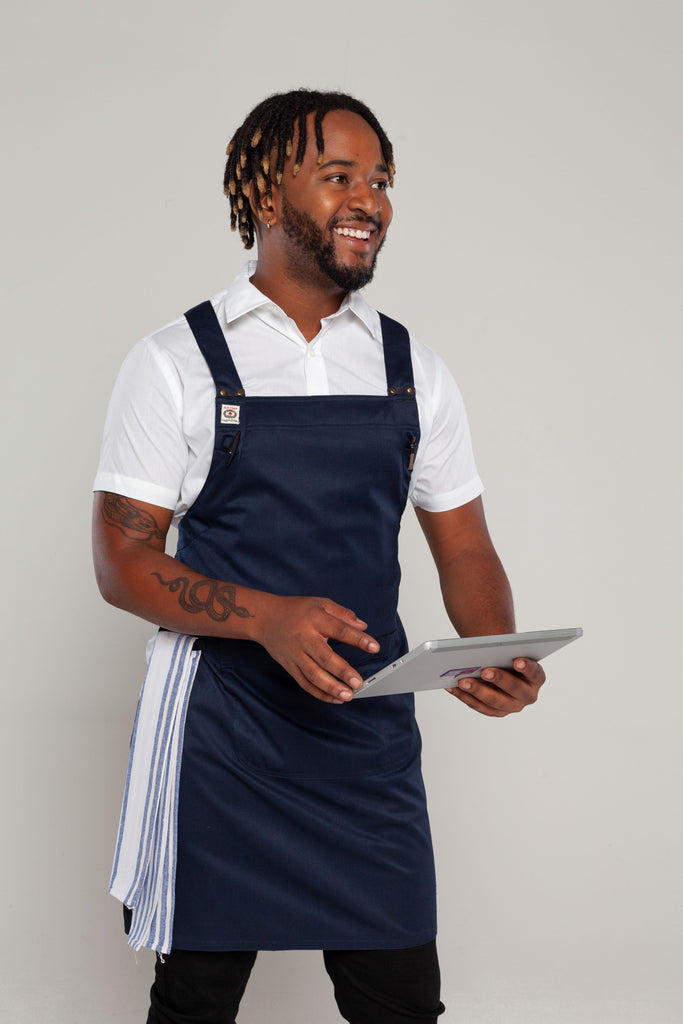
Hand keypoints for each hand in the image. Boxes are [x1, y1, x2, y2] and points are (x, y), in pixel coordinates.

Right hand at [255, 595, 379, 703]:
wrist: (265, 618)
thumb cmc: (296, 610)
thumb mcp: (321, 604)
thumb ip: (343, 614)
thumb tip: (363, 627)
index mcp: (315, 620)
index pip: (340, 629)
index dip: (358, 639)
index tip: (375, 647)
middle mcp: (304, 638)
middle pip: (324, 657)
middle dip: (342, 671)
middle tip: (359, 682)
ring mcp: (295, 654)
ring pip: (313, 674)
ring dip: (331, 687)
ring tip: (348, 696)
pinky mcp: (290, 666)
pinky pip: (304, 683)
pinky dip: (319, 693)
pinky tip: (334, 699)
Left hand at [446, 658, 544, 716]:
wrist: (503, 666)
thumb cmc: (507, 656)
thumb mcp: (510, 652)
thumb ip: (504, 652)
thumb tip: (482, 652)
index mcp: (537, 678)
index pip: (535, 672)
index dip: (527, 667)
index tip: (517, 661)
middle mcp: (528, 695)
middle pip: (514, 689)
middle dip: (499, 679)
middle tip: (484, 671)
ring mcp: (513, 706)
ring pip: (494, 701)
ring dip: (477, 690)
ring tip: (462, 680)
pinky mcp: (497, 712)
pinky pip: (479, 706)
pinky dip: (465, 696)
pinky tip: (452, 686)